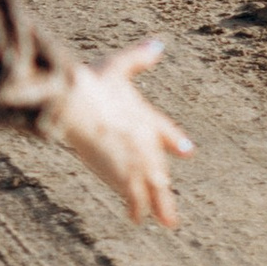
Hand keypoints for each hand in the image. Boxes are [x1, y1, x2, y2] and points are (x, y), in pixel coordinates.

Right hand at [55, 39, 190, 228]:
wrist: (78, 103)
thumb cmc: (92, 83)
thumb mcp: (116, 66)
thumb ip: (138, 58)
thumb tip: (158, 44)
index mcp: (144, 116)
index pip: (164, 132)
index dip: (174, 143)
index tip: (188, 151)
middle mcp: (145, 141)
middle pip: (159, 168)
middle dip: (165, 187)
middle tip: (174, 203)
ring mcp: (137, 160)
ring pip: (153, 187)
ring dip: (160, 205)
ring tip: (168, 221)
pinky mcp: (124, 174)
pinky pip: (134, 196)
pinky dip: (136, 208)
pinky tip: (137, 218)